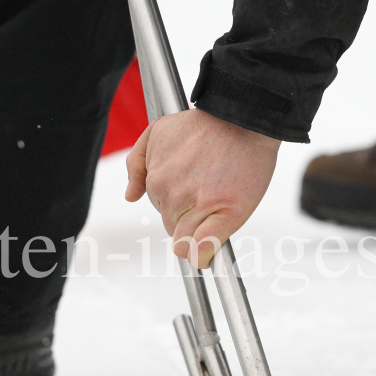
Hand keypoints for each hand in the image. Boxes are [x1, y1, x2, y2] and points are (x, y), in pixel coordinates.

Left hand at [125, 109, 280, 268]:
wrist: (244, 119)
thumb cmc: (207, 126)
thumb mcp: (159, 132)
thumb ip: (137, 164)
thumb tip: (131, 196)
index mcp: (157, 179)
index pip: (159, 211)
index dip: (177, 209)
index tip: (191, 205)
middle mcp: (172, 195)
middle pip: (172, 227)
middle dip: (188, 219)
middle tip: (210, 198)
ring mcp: (198, 206)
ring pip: (185, 241)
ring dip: (199, 232)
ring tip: (218, 207)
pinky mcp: (224, 216)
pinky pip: (202, 250)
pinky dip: (204, 256)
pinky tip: (208, 254)